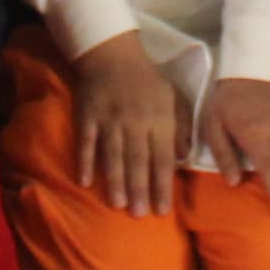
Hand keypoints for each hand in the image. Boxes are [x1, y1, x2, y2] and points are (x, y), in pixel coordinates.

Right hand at [68, 30, 189, 219]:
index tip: (163, 211)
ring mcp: (109, 119)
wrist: (113, 55)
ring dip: (115, 180)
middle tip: (140, 215)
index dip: (162, 185)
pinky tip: (84, 182)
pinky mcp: (87, 116)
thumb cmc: (148, 81)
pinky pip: (86, 142)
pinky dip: (85, 162)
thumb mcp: (174, 98)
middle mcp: (135, 121)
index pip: (162, 158)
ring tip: (118, 204)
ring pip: (113, 154)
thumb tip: (185, 157)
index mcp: (159, 119)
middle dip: (140, 188)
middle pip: (138, 159)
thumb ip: (183, 126)